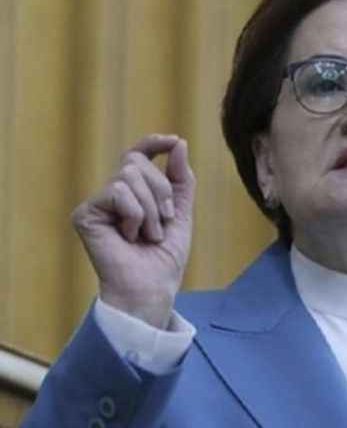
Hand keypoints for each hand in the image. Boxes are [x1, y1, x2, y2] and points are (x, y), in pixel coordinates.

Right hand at [71, 134, 195, 328]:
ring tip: (147, 236)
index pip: (137, 156)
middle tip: (162, 223)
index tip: (173, 140)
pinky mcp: (84, 214)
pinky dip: (134, 215)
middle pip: (137, 163)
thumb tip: (179, 143)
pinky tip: (129, 237)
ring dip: (150, 209)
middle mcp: (112, 194)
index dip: (153, 143)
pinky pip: (117, 193)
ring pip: (128, 176)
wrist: (151, 286)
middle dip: (161, 192)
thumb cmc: (163, 257)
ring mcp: (97, 204)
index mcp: (133, 193)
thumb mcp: (181, 213)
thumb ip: (180, 180)